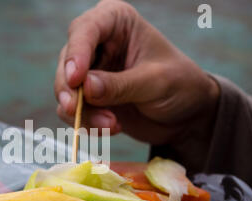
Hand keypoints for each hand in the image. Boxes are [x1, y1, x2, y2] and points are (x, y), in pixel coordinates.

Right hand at [55, 0, 219, 144]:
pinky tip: (111, 128)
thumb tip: (85, 87)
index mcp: (116, 22)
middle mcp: (97, 44)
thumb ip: (120, 85)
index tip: (76, 79)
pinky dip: (86, 124)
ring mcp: (90, 73)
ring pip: (65, 90)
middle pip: (67, 62)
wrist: (186, 115)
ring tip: (111, 124)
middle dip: (70, 89)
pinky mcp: (88, 99)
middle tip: (75, 108)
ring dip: (82, 112)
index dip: (76, 53)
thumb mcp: (155, 82)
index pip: (85, 29)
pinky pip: (72, 112)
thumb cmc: (180, 85)